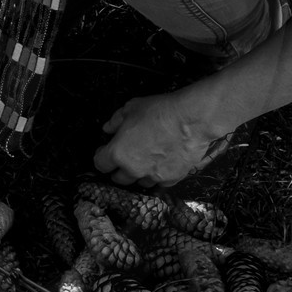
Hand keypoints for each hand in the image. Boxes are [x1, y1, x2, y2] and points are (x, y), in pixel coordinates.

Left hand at [91, 86, 229, 188]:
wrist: (191, 119)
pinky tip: (161, 165)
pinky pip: (159, 183)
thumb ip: (115, 120)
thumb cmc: (159, 111)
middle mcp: (133, 169)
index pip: (100, 164)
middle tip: (124, 157)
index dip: (102, 156)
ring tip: (144, 161)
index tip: (106, 150)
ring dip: (138, 174)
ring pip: (139, 183)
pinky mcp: (171, 179)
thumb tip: (108, 129)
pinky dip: (158, 176)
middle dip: (118, 169)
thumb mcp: (131, 108)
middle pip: (118, 178)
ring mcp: (153, 176)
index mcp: (119, 153)